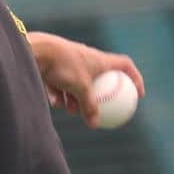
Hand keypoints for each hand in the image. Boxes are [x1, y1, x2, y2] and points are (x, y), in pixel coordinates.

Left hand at [27, 32, 145, 127]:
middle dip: (97, 95)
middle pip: (98, 77)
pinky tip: (54, 102)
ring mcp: (69, 60)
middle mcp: (86, 57)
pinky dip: (59, 92)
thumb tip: (95, 124)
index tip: (137, 94)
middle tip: (97, 109)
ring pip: (77, 82)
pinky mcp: (53, 64)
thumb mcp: (80, 88)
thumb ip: (89, 106)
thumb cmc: (63, 66)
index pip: (125, 65)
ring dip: (74, 97)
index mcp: (100, 59)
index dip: (135, 78)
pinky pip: (61, 82)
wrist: (36, 50)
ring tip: (70, 109)